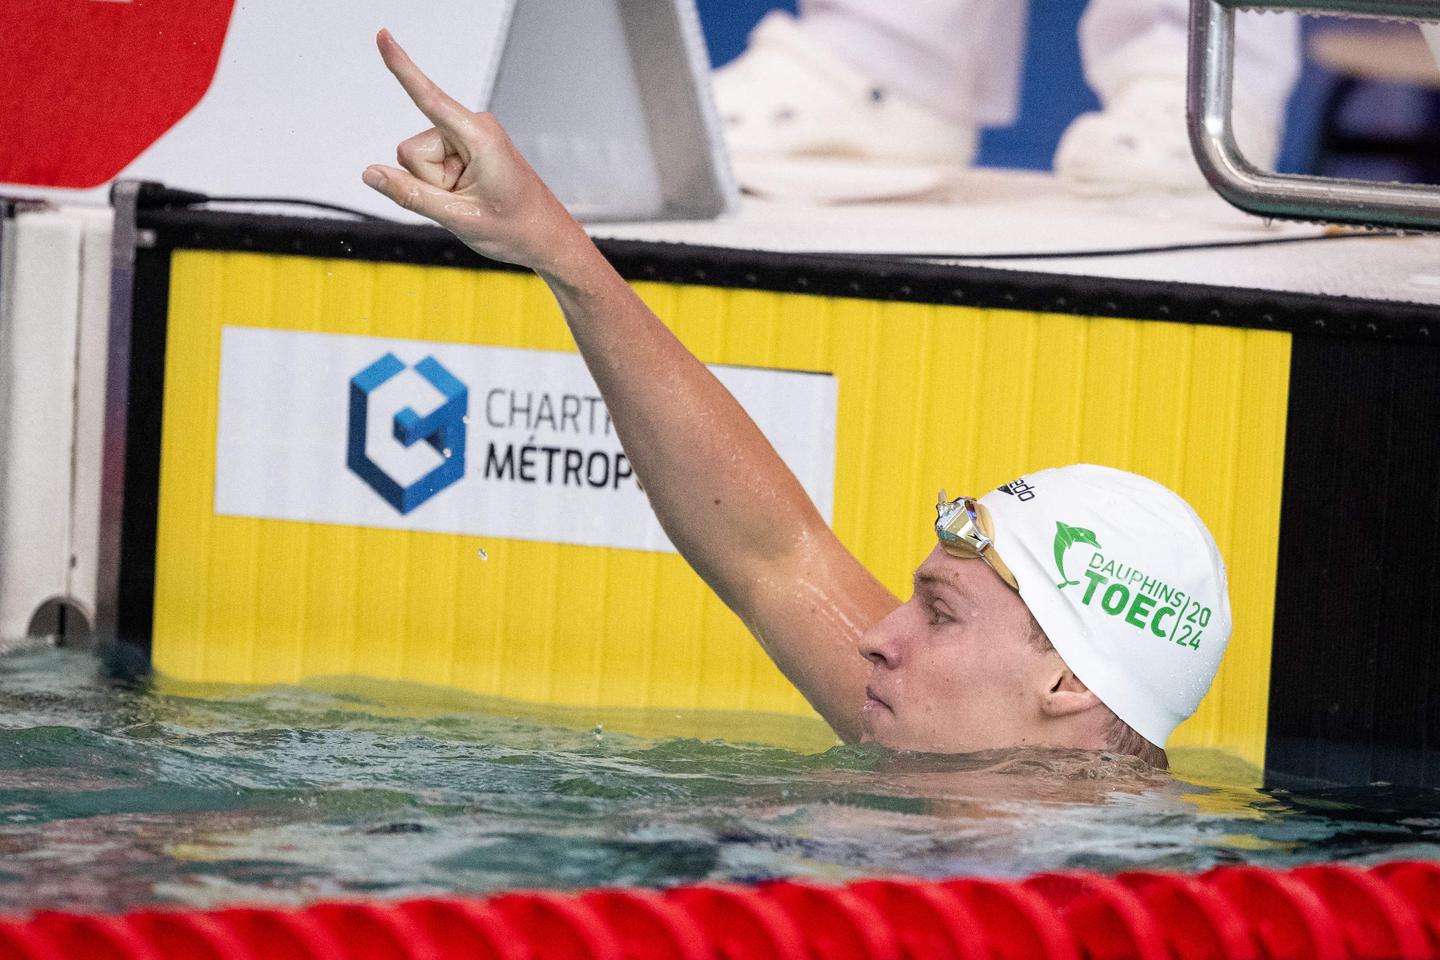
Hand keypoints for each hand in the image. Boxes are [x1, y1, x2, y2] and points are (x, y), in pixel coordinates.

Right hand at [362, 29, 584, 271]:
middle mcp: (473, 128)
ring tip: (470, 199)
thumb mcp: (458, 217)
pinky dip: (443, 184)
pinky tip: (470, 195)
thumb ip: (410, 194)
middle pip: (413, 150)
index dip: (402, 68)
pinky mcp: (466, 148)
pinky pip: (433, 164)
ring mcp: (469, 137)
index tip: (383, 36)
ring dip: (437, 185)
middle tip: (463, 201)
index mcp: (479, 136)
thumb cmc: (514, 227)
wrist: (544, 238)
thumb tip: (370, 174)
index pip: (429, 98)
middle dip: (429, 181)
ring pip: (419, 160)